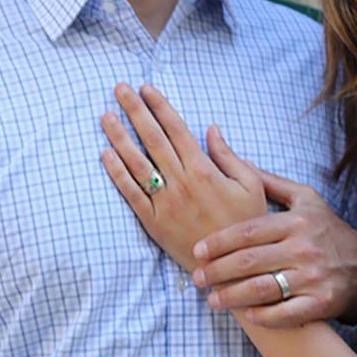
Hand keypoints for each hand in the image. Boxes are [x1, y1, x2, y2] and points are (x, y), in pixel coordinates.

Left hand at [100, 83, 265, 270]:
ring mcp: (164, 203)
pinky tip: (105, 154)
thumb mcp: (251, 185)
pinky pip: (130, 193)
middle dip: (134, 110)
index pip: (176, 129)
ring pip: (136, 163)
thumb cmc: (246, 225)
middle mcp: (181, 182)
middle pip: (152, 139)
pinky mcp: (153, 223)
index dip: (159, 106)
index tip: (145, 87)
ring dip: (119, 136)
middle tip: (118, 88)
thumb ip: (229, 155)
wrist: (233, 269)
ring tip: (105, 115)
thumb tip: (212, 129)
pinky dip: (116, 173)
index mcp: (204, 170)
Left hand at [192, 169, 356, 327]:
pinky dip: (262, 316)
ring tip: (212, 300)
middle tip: (197, 278)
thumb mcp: (306, 199)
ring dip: (232, 296)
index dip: (219, 242)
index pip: (249, 231)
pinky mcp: (321, 303)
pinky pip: (285, 313)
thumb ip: (270, 182)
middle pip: (249, 261)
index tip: (198, 250)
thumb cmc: (328, 230)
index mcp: (296, 222)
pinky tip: (246, 315)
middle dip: (217, 271)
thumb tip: (238, 159)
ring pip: (262, 289)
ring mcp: (313, 277)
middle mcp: (304, 248)